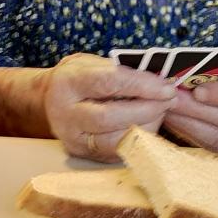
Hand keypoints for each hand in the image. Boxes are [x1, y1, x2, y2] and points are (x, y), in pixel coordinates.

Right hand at [43, 54, 176, 161]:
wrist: (49, 100)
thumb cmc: (79, 78)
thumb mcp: (93, 63)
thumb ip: (121, 70)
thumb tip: (159, 80)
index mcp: (68, 83)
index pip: (108, 83)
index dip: (141, 85)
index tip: (166, 86)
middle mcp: (65, 113)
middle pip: (110, 117)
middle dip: (147, 109)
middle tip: (169, 100)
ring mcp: (73, 138)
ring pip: (116, 140)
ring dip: (147, 126)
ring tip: (160, 111)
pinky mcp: (83, 154)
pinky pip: (118, 152)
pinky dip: (139, 139)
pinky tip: (147, 125)